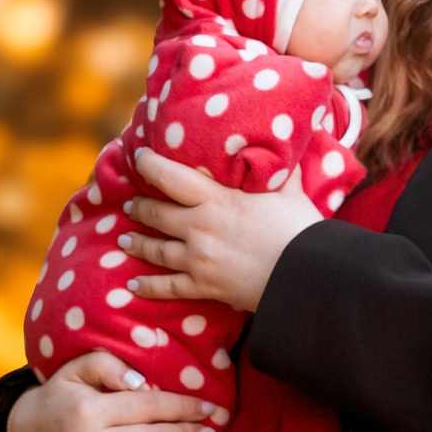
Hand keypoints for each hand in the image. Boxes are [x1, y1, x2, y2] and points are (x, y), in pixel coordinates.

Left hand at [119, 148, 322, 312]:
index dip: (150, 166)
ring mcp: (199, 259)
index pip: (171, 177)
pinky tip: (133, 285)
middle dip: (139, 208)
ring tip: (124, 241)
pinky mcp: (205, 286)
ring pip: (157, 250)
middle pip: (157, 214)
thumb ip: (280, 171)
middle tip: (128, 204)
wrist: (306, 277)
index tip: (138, 159)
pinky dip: (148, 287)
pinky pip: (168, 287)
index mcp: (217, 200)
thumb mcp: (290, 192)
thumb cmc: (301, 231)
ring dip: (137, 244)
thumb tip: (288, 144)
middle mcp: (200, 227)